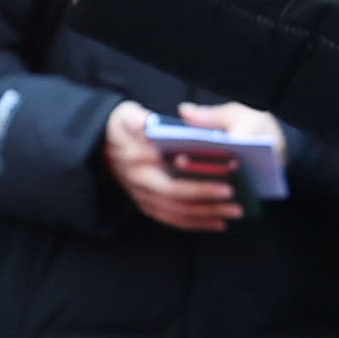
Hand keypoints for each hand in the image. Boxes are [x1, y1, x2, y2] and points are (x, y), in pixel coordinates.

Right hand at [102, 100, 243, 233]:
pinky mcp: (148, 206)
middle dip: (206, 194)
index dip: (197, 167)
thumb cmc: (125, 125)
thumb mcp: (127, 114)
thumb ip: (138, 119)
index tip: (226, 164)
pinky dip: (197, 223)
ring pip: (178, 211)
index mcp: (136, 157)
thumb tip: (146, 124)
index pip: (169, 164)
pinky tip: (219, 223)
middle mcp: (138, 180)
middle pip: (176, 192)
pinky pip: (174, 219)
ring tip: (235, 211)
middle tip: (234, 194)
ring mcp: (142, 197)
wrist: (103, 145)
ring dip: (207, 213)